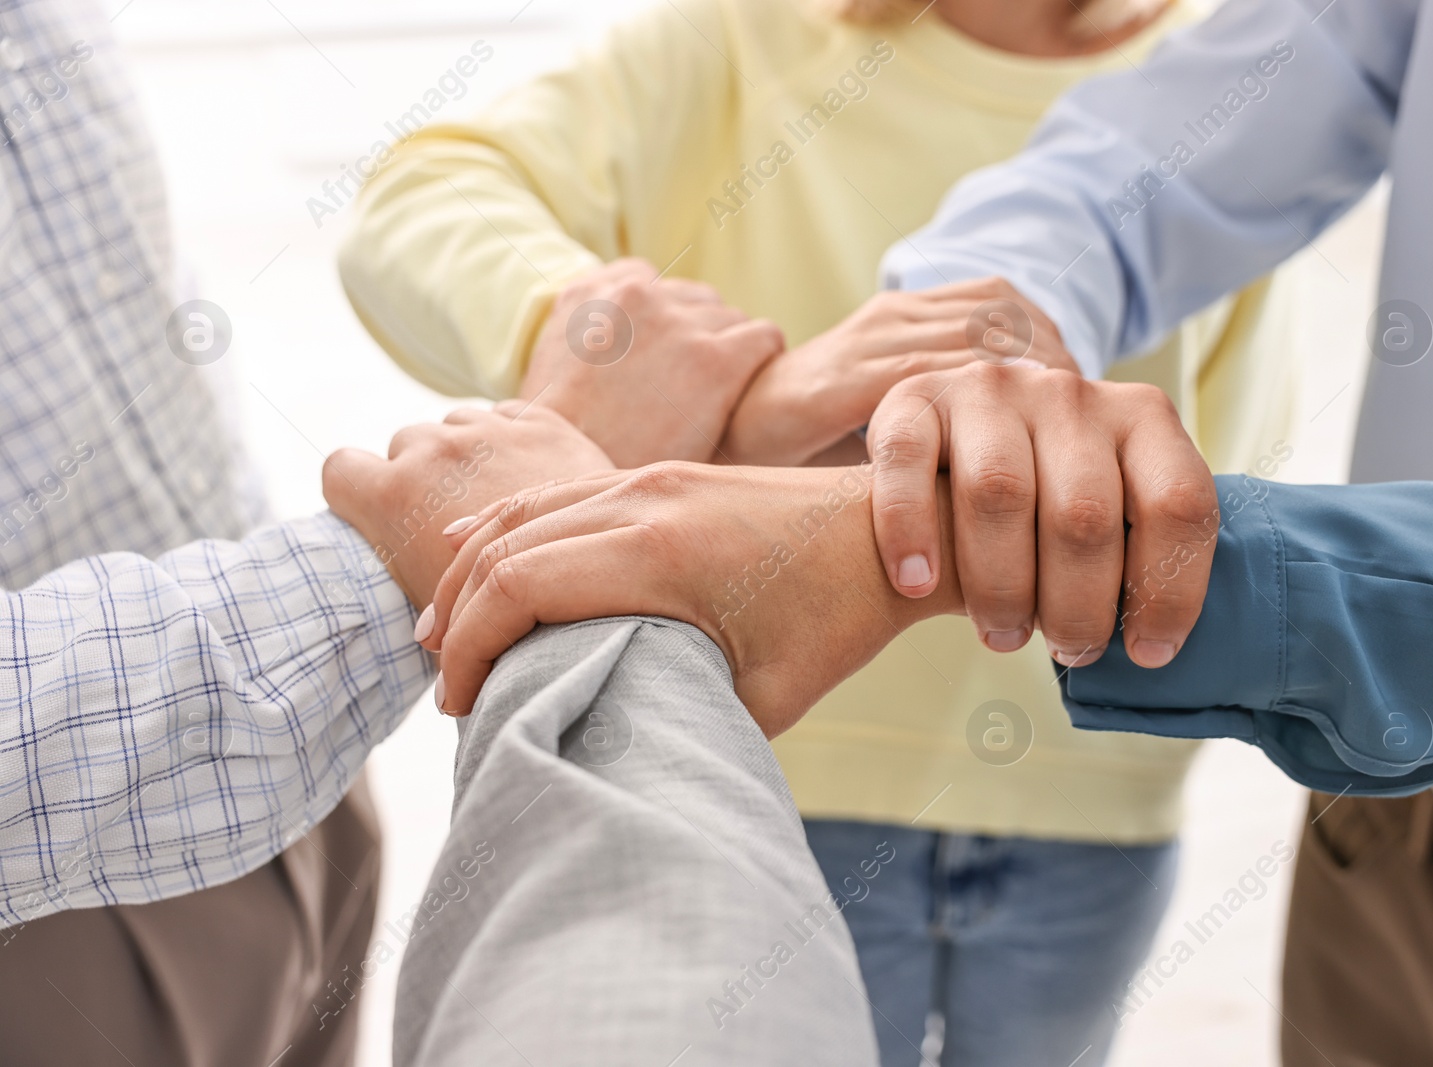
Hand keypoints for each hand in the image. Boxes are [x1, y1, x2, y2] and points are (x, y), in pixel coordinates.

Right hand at [322, 403, 613, 608]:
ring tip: (493, 498)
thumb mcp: (443, 614)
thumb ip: (416, 586)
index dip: (354, 495)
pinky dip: (509, 439)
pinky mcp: (542, 422)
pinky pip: (505, 415)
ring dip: (465, 452)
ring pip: (454, 423)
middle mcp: (434, 450)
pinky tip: (528, 475)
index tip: (381, 521)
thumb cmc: (520, 620)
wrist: (610, 574)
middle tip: (451, 524)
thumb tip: (415, 624)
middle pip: (402, 445)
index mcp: (395, 496)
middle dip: (419, 476)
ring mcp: (489, 431)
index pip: (340, 471)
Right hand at [417, 463, 961, 733]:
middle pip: (504, 550)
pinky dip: (507, 524)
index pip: (515, 587)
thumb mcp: (767, 695)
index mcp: (657, 551)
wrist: (899, 531)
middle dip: (459, 619)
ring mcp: (651, 476)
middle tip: (447, 686)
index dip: (471, 649)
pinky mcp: (664, 472)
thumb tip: (615, 745)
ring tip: (443, 631)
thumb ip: (682, 715)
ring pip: (524, 513)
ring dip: (472, 569)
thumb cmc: (840, 617)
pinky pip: (560, 492)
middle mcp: (640, 498)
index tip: (462, 706)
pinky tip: (471, 542)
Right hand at [522, 258, 784, 466]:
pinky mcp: (715, 360)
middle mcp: (633, 295)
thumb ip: (589, 339)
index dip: (662, 323)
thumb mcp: (553, 374)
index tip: (664, 361)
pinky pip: (765, 338)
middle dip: (698, 340)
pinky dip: (762, 363)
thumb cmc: (564, 446)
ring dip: (730, 356)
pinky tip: (749, 397)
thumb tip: (619, 343)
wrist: (570, 484)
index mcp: (587, 293)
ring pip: (732, 322)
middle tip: (691, 392)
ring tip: (717, 402)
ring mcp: (677, 325)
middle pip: (696, 302)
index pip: (646, 280)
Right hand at [719, 278, 1072, 465]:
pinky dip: (970, 407)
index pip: (1005, 303)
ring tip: (1052, 444)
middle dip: (1053, 368)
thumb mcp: (901, 424)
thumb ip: (955, 426)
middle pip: (1003, 314)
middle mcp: (893, 313)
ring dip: (1022, 388)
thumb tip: (1041, 470)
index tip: (1085, 404)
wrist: (727, 443)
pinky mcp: (842, 377)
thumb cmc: (816, 446)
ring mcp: (867, 339)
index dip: (1053, 346)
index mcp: (909, 314)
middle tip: (1085, 430)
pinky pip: (925, 375)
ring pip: (974, 338)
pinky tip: (998, 448)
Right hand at [867, 359, 1217, 668]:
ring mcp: (991, 390)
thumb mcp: (1115, 509)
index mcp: (1141, 420)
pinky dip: (910, 531)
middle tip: (1067, 650)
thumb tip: (1154, 650)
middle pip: (1084, 512)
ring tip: (1002, 635)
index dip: (1169, 589)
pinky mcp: (916, 398)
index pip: (1178, 502)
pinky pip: (908, 461)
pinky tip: (916, 584)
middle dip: (1078, 604)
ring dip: (1001, 585)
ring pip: (999, 492)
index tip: (1147, 651)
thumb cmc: (1050, 501)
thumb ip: (1138, 551)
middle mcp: (1070, 395)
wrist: (967, 435)